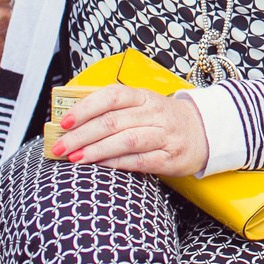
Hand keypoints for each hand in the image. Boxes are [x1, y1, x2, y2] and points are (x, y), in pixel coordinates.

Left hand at [47, 84, 209, 177]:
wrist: (204, 133)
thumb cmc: (162, 120)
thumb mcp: (142, 106)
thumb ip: (112, 110)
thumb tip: (71, 121)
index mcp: (144, 96)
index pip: (112, 96)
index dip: (85, 108)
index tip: (64, 121)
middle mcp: (155, 112)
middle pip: (113, 121)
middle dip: (81, 135)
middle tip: (60, 147)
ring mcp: (165, 135)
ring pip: (126, 140)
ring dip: (96, 150)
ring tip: (74, 158)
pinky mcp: (170, 157)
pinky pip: (139, 161)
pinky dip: (116, 164)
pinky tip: (99, 167)